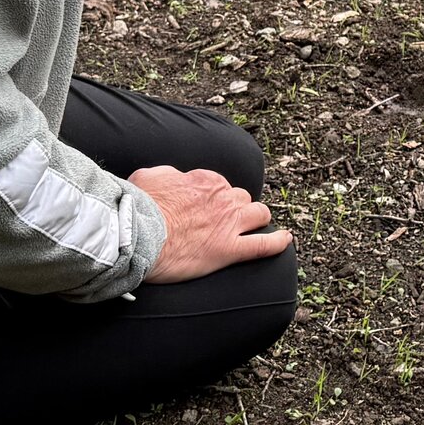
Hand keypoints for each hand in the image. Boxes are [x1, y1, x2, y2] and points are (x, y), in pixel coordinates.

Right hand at [129, 165, 291, 283]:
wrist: (138, 233)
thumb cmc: (138, 207)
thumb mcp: (149, 176)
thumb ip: (167, 175)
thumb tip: (172, 179)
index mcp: (205, 181)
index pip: (220, 186)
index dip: (215, 198)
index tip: (205, 207)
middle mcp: (223, 198)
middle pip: (241, 199)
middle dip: (237, 207)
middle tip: (224, 220)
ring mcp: (229, 224)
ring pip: (258, 214)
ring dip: (256, 219)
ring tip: (252, 227)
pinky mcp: (228, 249)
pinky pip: (263, 245)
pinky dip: (277, 242)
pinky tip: (285, 240)